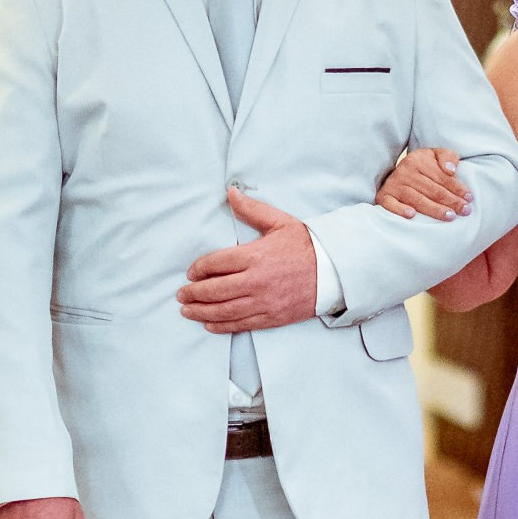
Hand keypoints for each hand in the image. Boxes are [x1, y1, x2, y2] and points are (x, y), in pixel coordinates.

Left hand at [177, 190, 317, 330]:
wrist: (335, 272)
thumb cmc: (308, 246)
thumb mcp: (280, 222)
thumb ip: (252, 209)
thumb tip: (231, 192)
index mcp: (255, 255)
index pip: (217, 263)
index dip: (200, 268)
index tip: (192, 272)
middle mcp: (256, 281)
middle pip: (215, 290)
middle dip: (194, 293)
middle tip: (182, 295)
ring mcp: (264, 301)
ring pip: (225, 310)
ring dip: (202, 312)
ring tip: (188, 311)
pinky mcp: (272, 317)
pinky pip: (242, 323)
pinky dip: (223, 325)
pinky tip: (210, 324)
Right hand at [376, 145, 470, 221]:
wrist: (397, 175)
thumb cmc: (423, 168)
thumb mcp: (435, 156)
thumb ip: (448, 157)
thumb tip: (451, 171)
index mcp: (418, 160)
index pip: (441, 177)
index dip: (457, 188)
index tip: (469, 198)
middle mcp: (404, 171)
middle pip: (432, 190)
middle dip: (451, 201)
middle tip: (465, 211)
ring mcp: (394, 185)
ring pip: (416, 199)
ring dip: (434, 209)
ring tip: (450, 216)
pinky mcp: (384, 197)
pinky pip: (391, 205)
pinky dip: (400, 210)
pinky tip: (412, 215)